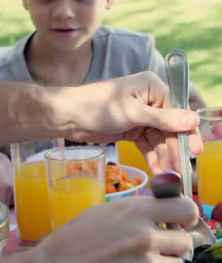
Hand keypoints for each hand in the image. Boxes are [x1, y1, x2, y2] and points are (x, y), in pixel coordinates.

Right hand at [35, 195, 196, 262]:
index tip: (181, 221)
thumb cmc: (73, 241)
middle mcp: (147, 238)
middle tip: (157, 245)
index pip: (186, 208)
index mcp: (137, 212)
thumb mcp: (105, 212)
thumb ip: (137, 212)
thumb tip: (162, 216)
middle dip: (174, 243)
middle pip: (185, 241)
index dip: (186, 215)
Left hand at [60, 72, 202, 173]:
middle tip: (181, 170)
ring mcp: (141, 116)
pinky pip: (147, 144)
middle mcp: (150, 100)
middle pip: (169, 127)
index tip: (195, 151)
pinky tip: (157, 169)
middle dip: (174, 149)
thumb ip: (164, 119)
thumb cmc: (98, 107)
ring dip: (163, 156)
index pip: (177, 111)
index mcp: (153, 87)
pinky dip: (152, 156)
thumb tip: (193, 119)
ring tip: (169, 175)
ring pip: (158, 138)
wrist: (68, 117)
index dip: (187, 132)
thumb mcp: (133, 113)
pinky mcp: (131, 129)